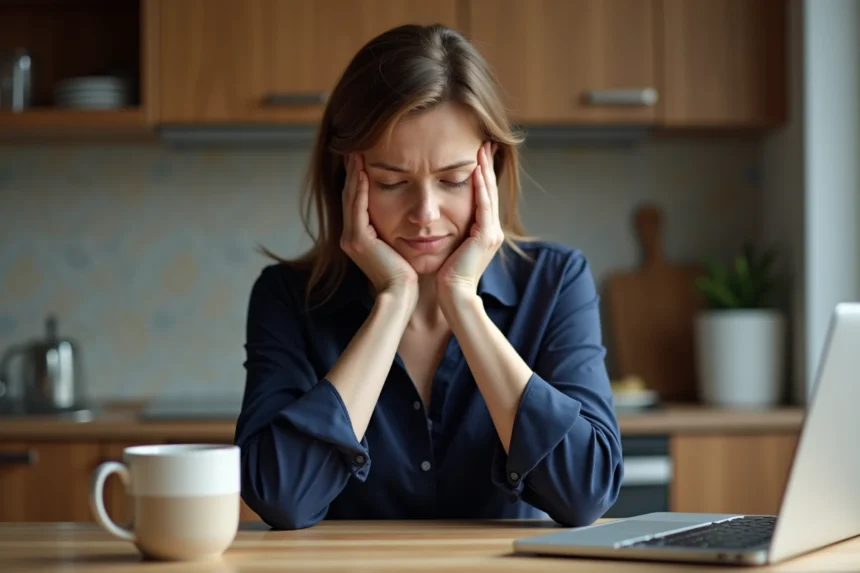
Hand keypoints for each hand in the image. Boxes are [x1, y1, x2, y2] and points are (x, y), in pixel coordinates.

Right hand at [340, 154, 417, 302]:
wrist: (403, 295)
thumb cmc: (407, 275)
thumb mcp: (399, 247)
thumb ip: (396, 230)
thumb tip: (407, 215)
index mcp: (358, 238)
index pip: (356, 201)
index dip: (358, 179)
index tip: (363, 158)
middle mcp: (350, 236)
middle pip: (350, 196)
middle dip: (352, 172)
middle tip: (355, 148)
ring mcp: (352, 238)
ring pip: (351, 198)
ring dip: (353, 174)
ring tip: (357, 153)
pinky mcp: (359, 240)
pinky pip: (358, 207)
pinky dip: (360, 188)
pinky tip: (363, 171)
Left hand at [437, 141, 502, 306]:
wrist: (452, 296)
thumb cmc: (445, 277)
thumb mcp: (448, 248)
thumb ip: (448, 233)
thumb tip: (435, 220)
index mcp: (483, 233)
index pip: (482, 197)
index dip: (481, 175)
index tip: (477, 154)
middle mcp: (491, 231)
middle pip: (490, 191)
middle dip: (487, 166)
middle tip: (486, 142)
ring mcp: (491, 233)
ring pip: (489, 194)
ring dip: (485, 169)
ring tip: (482, 148)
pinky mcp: (486, 236)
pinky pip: (483, 205)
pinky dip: (480, 186)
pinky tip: (476, 169)